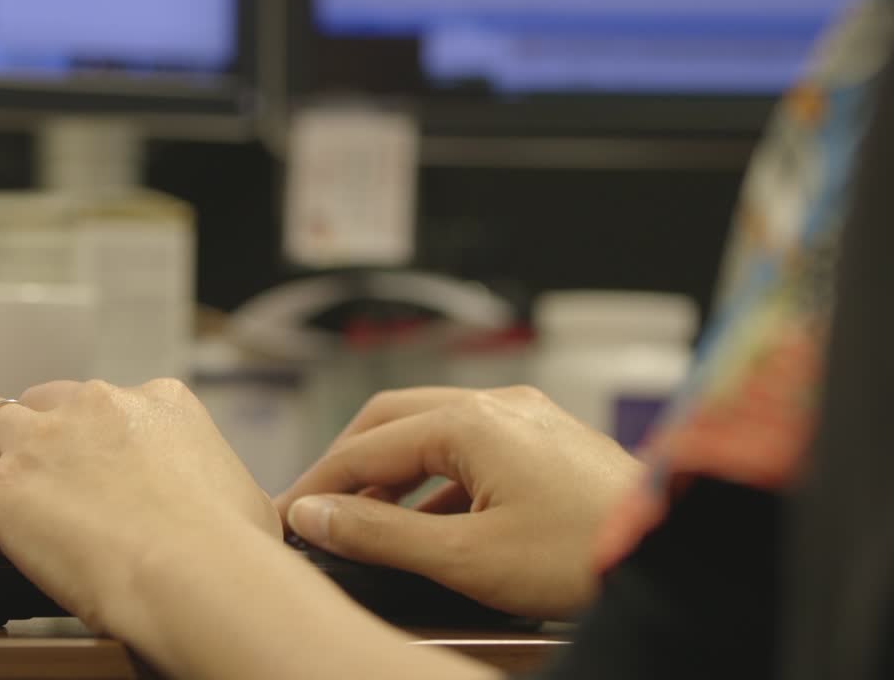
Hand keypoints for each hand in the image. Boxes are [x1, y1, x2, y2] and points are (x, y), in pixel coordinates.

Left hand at [0, 378, 281, 631]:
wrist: (198, 573)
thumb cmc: (233, 548)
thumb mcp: (248, 500)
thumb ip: (224, 488)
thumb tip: (233, 509)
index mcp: (160, 403)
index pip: (114, 403)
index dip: (98, 438)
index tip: (96, 469)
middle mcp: (98, 406)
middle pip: (44, 401)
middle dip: (36, 432)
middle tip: (36, 474)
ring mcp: (43, 443)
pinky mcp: (1, 488)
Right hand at [276, 386, 643, 618]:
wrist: (671, 554)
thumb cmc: (580, 555)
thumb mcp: (465, 556)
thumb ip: (379, 535)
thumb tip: (315, 517)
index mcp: (470, 421)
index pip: (366, 448)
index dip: (319, 484)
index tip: (287, 516)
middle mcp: (497, 404)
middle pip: (393, 420)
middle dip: (349, 463)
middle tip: (317, 506)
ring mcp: (527, 416)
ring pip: (433, 430)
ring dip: (393, 472)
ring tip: (366, 520)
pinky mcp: (549, 439)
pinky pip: (473, 446)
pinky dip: (437, 479)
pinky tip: (431, 522)